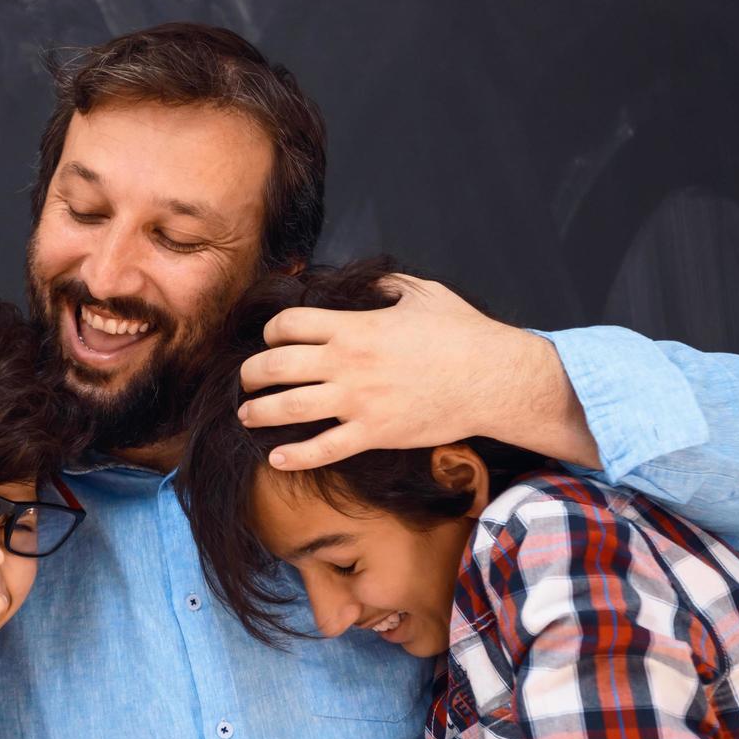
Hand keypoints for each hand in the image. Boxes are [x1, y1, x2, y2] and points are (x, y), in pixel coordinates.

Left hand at [238, 274, 595, 469]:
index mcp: (355, 326)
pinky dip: (295, 456)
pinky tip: (276, 458)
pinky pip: (323, 449)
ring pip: (289, 407)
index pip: (289, 325)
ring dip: (258, 412)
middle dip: (251, 373)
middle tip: (246, 380)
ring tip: (246, 414)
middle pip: (276, 365)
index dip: (271, 331)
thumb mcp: (422, 293)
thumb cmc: (462, 333)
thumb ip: (387, 285)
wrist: (492, 378)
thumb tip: (369, 281)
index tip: (271, 339)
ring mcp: (358, 401)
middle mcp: (347, 363)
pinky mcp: (373, 433)